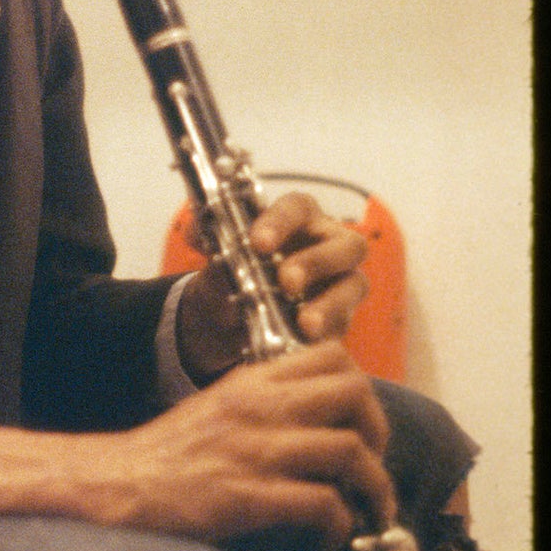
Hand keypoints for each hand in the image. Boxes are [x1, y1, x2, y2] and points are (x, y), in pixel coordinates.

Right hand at [0, 340, 395, 550]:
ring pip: (350, 452)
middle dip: (378, 433)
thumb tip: (309, 419)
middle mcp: (261, 409)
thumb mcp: (216, 408)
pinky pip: (323, 504)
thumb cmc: (164, 456)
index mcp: (252, 383)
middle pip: (355, 395)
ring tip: (371, 510)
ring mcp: (257, 452)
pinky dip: (340, 523)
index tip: (359, 422)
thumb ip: (261, 404)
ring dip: (374, 486)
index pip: (333, 357)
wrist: (115, 486)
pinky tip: (333, 535)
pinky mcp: (250, 496)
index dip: (361, 388)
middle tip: (373, 464)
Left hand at [177, 190, 369, 383]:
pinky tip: (306, 342)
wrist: (230, 316)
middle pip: (346, 243)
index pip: (297, 208)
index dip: (281, 223)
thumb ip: (205, 239)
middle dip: (316, 262)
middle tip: (287, 282)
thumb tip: (196, 232)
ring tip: (305, 323)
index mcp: (297, 218)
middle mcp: (328, 244)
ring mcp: (340, 281)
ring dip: (330, 304)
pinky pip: (344, 323)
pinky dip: (326, 333)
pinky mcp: (341, 316)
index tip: (259, 243)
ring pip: (354, 285)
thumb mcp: (214, 256)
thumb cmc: (233, 272)